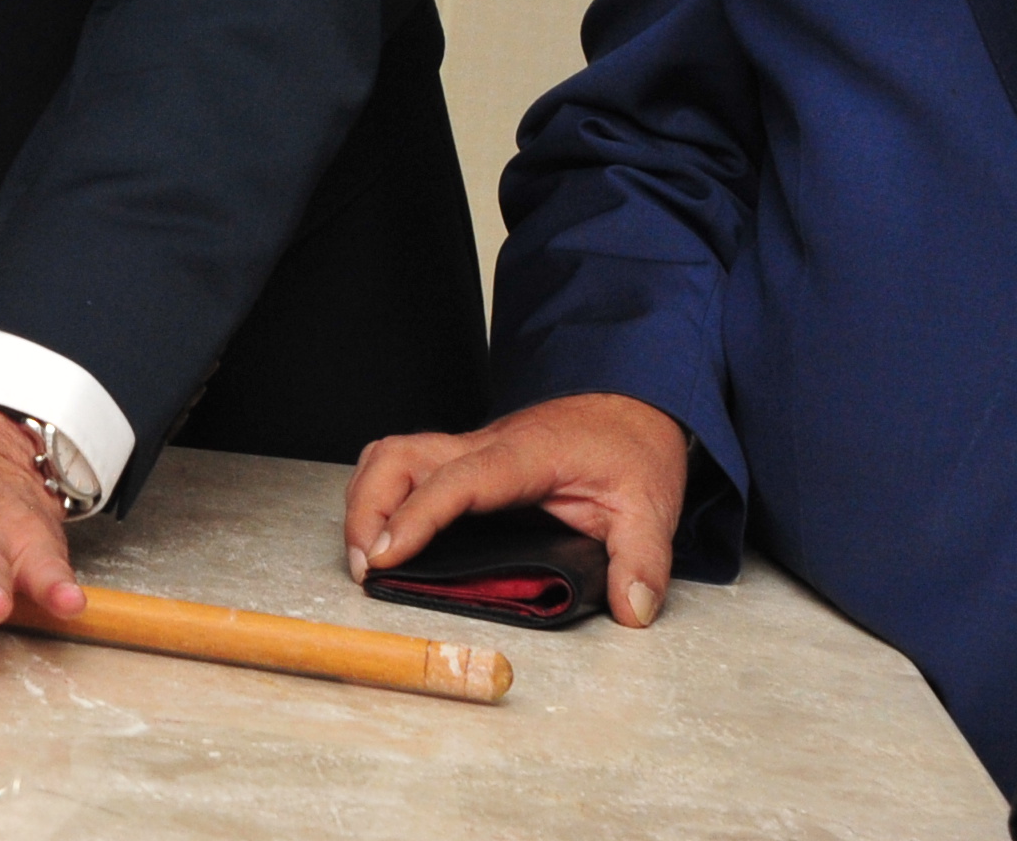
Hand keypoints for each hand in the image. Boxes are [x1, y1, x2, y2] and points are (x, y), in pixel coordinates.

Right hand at [345, 389, 686, 627]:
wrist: (632, 405)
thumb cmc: (633, 449)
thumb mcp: (652, 506)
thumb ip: (643, 560)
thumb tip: (631, 610)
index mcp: (524, 456)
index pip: (456, 481)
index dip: (414, 517)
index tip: (386, 556)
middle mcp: (485, 445)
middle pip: (399, 456)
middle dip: (366, 508)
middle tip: (366, 568)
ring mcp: (470, 448)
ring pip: (391, 454)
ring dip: (365, 499)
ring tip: (365, 556)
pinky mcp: (465, 459)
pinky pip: (405, 464)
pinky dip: (379, 493)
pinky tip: (384, 530)